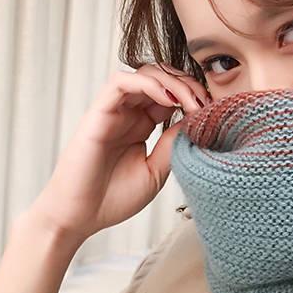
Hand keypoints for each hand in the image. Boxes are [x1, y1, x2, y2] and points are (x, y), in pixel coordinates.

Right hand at [30, 63, 211, 242]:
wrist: (80, 218)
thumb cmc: (114, 198)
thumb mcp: (157, 170)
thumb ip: (173, 143)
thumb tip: (197, 120)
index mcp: (142, 125)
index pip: (171, 95)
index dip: (194, 96)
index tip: (212, 111)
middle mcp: (128, 114)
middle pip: (161, 78)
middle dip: (188, 84)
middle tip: (206, 101)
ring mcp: (113, 112)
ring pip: (144, 74)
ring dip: (173, 81)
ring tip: (191, 100)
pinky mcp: (97, 113)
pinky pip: (120, 83)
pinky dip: (148, 83)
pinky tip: (168, 99)